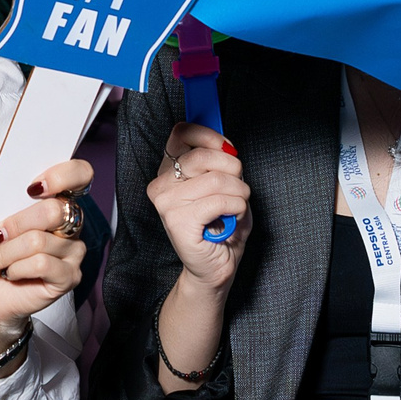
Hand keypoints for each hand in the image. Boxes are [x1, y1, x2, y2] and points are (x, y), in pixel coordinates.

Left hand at [0, 158, 95, 370]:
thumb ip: (0, 203)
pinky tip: (9, 273)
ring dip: (5, 252)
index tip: (32, 187)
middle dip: (15, 223)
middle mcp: (71, 223)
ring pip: (39, 241)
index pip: (79, 174)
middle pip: (53, 210)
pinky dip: (17, 268)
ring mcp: (74, 250)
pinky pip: (42, 264)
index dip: (62, 174)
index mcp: (56, 201)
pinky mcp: (70, 276)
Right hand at [150, 124, 250, 292]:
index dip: (209, 136)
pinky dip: (236, 208)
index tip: (227, 148)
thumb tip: (226, 146)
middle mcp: (162, 185)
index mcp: (170, 172)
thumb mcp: (225, 186)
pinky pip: (220, 201)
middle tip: (237, 188)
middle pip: (203, 155)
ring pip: (217, 180)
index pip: (181, 133)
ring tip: (234, 208)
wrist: (215, 266)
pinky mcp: (178, 221)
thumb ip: (221, 163)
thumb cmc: (222, 226)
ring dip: (239, 194)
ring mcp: (166, 203)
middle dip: (233, 170)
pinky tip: (230, 218)